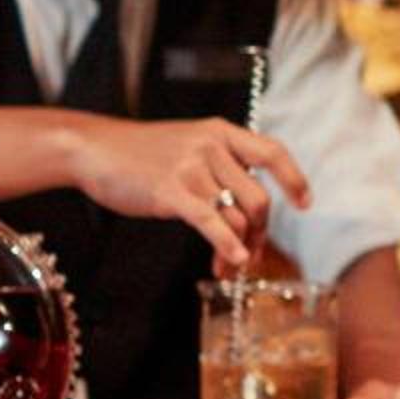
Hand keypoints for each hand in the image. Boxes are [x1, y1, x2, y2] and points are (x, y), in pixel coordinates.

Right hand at [66, 117, 310, 272]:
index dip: (294, 179)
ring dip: (240, 248)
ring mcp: (192, 168)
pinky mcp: (170, 191)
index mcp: (222, 132)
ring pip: (236, 216)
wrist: (94, 148)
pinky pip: (211, 223)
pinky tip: (229, 262)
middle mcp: (212, 146)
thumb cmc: (142, 154)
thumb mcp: (190, 146)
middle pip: (259, 198)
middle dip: (260, 233)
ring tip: (229, 266)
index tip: (305, 203)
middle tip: (251, 255)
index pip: (273, 152)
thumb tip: (249, 211)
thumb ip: (222, 168)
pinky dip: (226, 246)